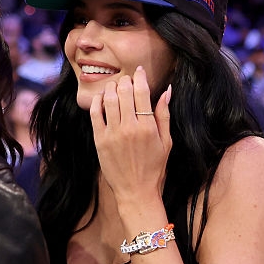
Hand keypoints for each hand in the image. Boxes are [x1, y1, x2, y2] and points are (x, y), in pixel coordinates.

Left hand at [89, 67, 171, 204]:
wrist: (136, 191)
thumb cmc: (154, 168)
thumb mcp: (166, 142)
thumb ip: (164, 115)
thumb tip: (167, 90)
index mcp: (148, 127)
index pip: (142, 92)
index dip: (140, 78)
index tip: (139, 72)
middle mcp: (130, 128)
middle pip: (125, 92)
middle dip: (126, 81)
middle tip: (127, 80)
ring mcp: (113, 134)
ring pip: (110, 100)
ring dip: (112, 88)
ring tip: (116, 87)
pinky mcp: (100, 140)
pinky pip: (96, 114)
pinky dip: (98, 101)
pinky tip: (103, 98)